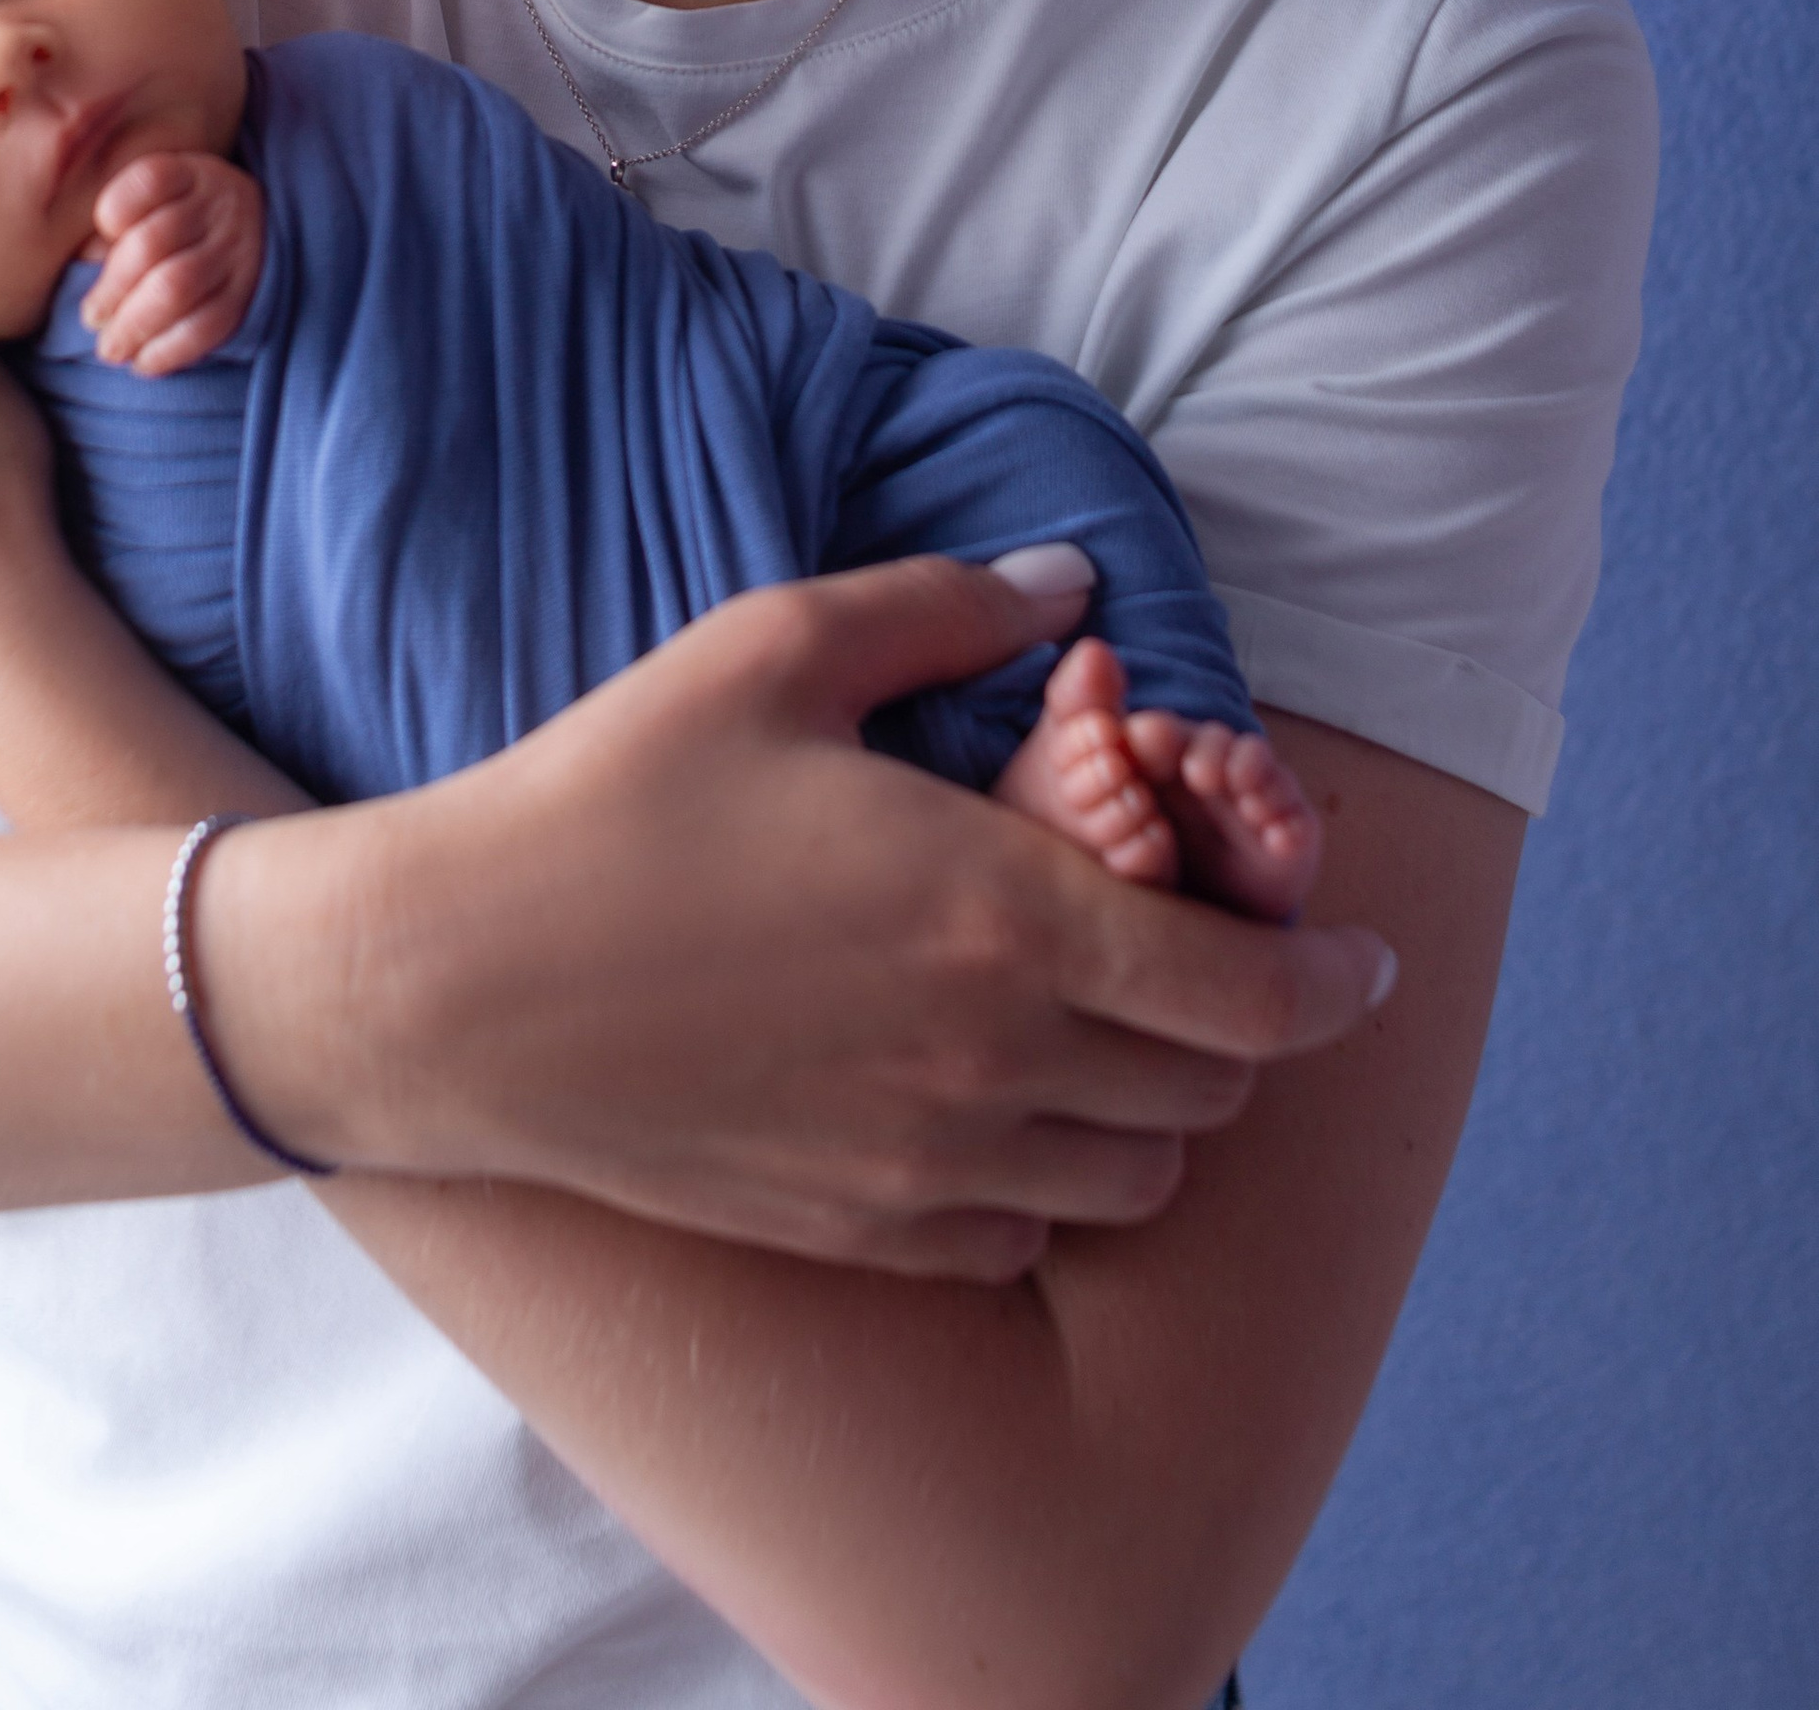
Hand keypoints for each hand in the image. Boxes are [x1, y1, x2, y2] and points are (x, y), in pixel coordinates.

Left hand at [79, 151, 264, 373]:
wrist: (253, 231)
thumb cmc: (178, 217)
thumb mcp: (154, 202)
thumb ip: (117, 224)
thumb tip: (86, 264)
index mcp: (189, 174)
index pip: (149, 180)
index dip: (114, 210)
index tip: (103, 234)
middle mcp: (219, 206)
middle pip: (152, 243)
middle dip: (111, 288)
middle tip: (90, 318)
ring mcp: (238, 250)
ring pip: (176, 288)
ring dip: (133, 324)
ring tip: (109, 348)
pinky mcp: (247, 294)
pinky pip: (207, 326)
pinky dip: (168, 350)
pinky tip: (143, 361)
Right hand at [208, 557, 1395, 1279]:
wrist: (458, 985)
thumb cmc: (617, 796)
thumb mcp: (779, 648)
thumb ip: (950, 608)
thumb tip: (1076, 587)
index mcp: (1008, 916)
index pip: (1253, 989)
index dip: (1337, 981)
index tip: (1365, 961)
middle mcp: (998, 1063)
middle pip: (1213, 1093)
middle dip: (1242, 1029)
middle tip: (1203, 960)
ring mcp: (928, 1164)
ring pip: (1133, 1179)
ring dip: (1155, 1113)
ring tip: (1105, 1033)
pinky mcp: (857, 1227)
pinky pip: (1023, 1237)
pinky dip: (1049, 1182)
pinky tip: (994, 1106)